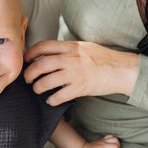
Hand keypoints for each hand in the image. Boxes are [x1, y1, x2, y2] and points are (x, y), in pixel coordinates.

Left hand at [24, 40, 138, 105]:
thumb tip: (49, 52)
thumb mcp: (83, 46)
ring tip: (37, 90)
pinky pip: (60, 96)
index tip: (25, 60)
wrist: (122, 69)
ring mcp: (75, 74)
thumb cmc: (103, 58)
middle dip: (29, 73)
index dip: (30, 53)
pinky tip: (50, 101)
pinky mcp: (81, 88)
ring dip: (38, 87)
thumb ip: (66, 48)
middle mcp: (70, 58)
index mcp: (70, 46)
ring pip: (47, 81)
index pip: (43, 46)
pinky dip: (52, 100)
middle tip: (27, 79)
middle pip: (40, 65)